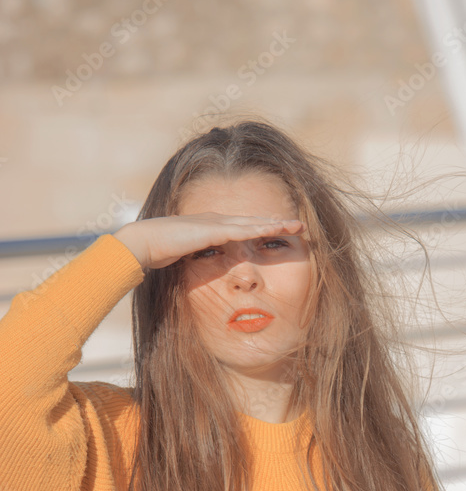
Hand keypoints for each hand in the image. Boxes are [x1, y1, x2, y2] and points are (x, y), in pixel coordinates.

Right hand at [112, 213, 305, 269]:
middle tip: (297, 224)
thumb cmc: (159, 252)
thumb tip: (202, 269)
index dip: (262, 227)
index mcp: (211, 226)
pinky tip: (275, 229)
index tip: (280, 230)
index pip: (242, 226)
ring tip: (295, 225)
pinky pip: (243, 230)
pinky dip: (260, 229)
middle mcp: (216, 220)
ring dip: (275, 223)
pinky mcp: (213, 230)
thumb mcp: (185, 257)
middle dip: (276, 222)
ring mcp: (215, 223)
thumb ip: (197, 259)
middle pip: (253, 221)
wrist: (143, 242)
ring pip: (253, 222)